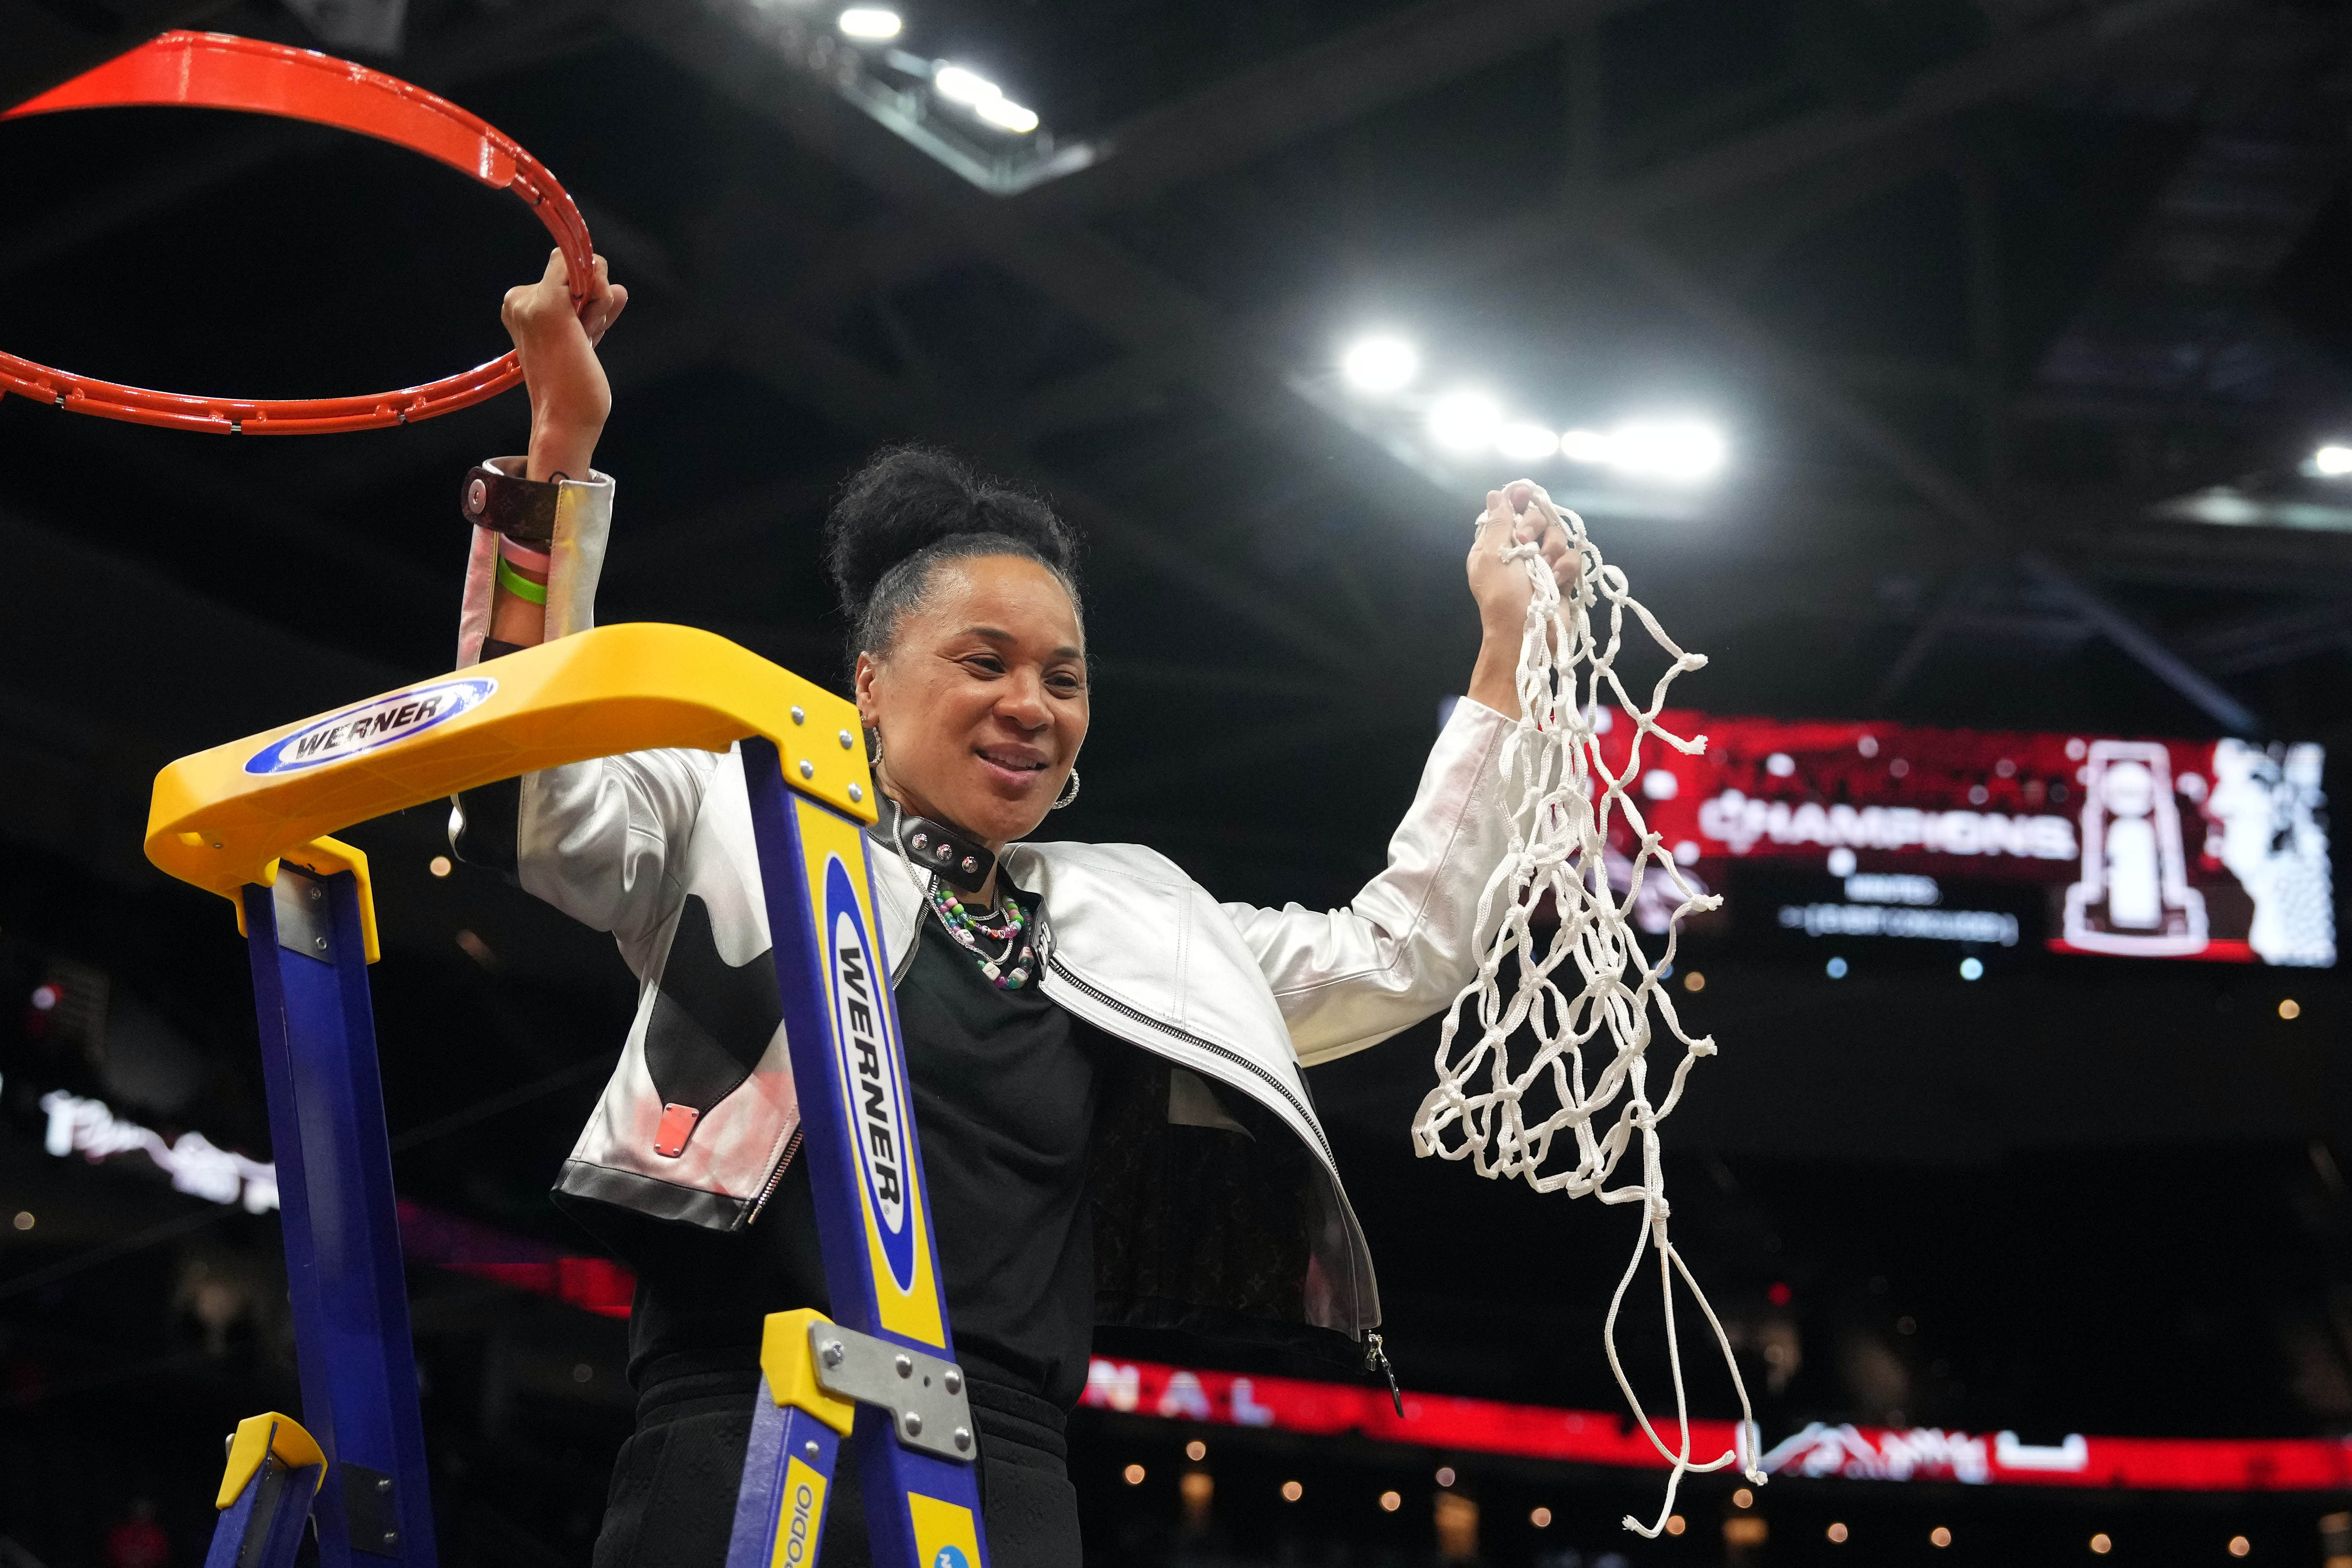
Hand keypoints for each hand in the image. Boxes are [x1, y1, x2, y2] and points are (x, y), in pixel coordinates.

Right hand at [502, 248, 626, 479]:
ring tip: (583, 341)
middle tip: (584, 340)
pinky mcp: (549, 304)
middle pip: (576, 269)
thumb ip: (598, 308)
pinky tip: (590, 330)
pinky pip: (590, 271)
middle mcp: (519, 299)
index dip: (586, 300)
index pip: (564, 274)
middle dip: (594, 301)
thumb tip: (618, 288)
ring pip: (587, 269)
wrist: (564, 420)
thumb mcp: (584, 337)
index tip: (582, 334)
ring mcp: (530, 300)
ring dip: (600, 305)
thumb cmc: (573, 387)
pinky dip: (603, 299)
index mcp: (519, 307)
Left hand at [1465, 479, 1579, 636]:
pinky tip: (1557, 580)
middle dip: (1534, 525)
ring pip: (1558, 535)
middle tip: (1525, 541)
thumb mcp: (1491, 556)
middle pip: (1537, 517)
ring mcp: (1543, 563)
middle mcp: (1520, 550)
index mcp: (1496, 545)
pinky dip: (1566, 567)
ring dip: (1552, 548)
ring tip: (1545, 567)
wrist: (1524, 634)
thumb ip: (1496, 523)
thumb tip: (1495, 495)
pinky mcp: (1562, 577)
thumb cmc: (1502, 596)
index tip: (1524, 493)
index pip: (1508, 511)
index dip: (1518, 500)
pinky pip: (1572, 557)